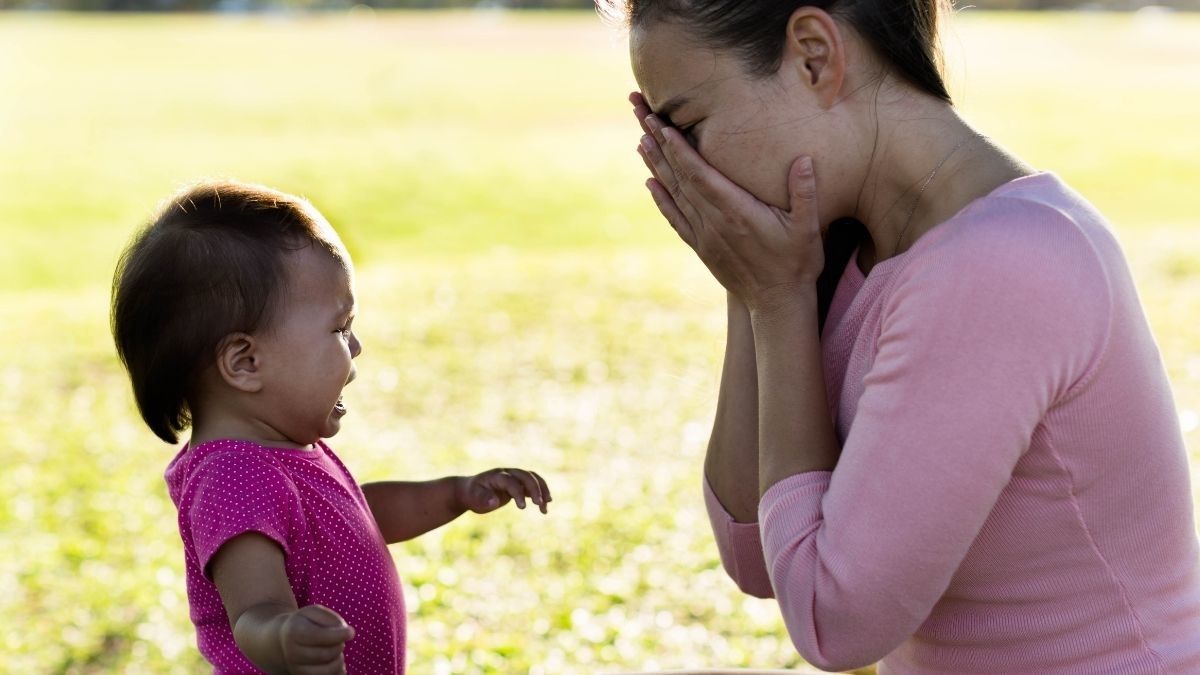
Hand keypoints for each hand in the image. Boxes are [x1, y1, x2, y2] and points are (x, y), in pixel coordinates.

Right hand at [278, 604, 354, 674]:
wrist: (282, 640)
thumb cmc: (304, 623)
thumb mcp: (314, 612)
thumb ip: (331, 618)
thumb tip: (348, 633)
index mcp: (294, 632)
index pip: (320, 636)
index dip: (339, 635)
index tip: (351, 632)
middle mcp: (292, 654)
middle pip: (326, 654)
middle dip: (339, 645)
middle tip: (339, 639)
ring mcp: (296, 669)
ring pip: (328, 670)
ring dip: (339, 659)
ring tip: (335, 648)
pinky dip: (337, 670)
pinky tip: (334, 660)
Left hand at [457, 468, 551, 514]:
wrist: (470, 490)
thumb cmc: (472, 495)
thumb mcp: (474, 499)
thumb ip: (483, 499)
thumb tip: (494, 501)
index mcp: (496, 475)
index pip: (511, 481)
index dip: (518, 492)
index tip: (523, 508)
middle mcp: (507, 473)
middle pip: (526, 476)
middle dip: (535, 489)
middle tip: (540, 504)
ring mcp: (514, 476)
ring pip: (533, 478)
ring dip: (542, 490)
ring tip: (545, 506)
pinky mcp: (518, 483)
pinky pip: (533, 485)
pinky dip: (540, 493)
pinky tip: (544, 507)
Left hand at [630, 91, 824, 310]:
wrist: (778, 304)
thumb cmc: (797, 263)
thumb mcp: (808, 227)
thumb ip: (805, 193)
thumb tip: (803, 159)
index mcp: (736, 212)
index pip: (700, 176)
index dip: (680, 150)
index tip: (663, 126)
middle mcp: (714, 222)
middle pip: (680, 178)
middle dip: (660, 145)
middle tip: (643, 117)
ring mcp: (705, 236)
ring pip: (674, 195)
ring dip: (656, 166)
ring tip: (641, 140)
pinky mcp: (702, 248)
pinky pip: (676, 219)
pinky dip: (661, 199)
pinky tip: (650, 182)